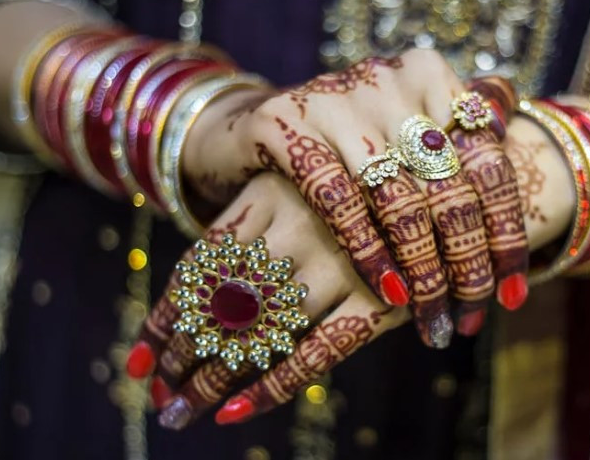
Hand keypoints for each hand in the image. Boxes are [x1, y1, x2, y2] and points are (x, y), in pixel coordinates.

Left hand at [127, 172, 408, 429]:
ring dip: (213, 378)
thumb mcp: (302, 185)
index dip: (167, 317)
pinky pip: (316, 354)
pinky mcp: (380, 300)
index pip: (200, 265)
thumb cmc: (362, 185)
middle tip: (160, 396)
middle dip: (183, 357)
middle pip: (222, 305)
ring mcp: (341, 263)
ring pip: (260, 332)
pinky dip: (272, 386)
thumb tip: (191, 299)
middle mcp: (301, 224)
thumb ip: (257, 228)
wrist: (447, 179)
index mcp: (272, 192)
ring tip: (181, 412)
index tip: (142, 360)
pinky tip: (235, 412)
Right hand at [183, 49, 528, 345]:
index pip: (489, 163)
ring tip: (432, 321)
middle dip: (467, 264)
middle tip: (469, 316)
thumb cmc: (348, 140)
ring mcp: (337, 99)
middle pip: (450, 188)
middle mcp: (389, 80)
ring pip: (401, 201)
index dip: (506, 234)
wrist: (258, 122)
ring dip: (423, 272)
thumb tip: (516, 207)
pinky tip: (389, 292)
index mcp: (432, 76)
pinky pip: (340, 202)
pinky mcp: (286, 123)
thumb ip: (460, 149)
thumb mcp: (406, 132)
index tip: (512, 293)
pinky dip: (369, 252)